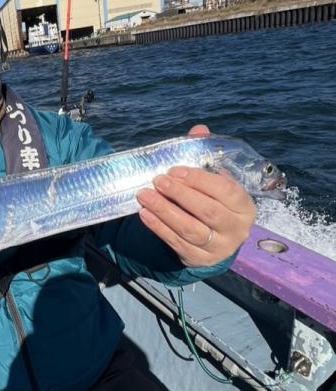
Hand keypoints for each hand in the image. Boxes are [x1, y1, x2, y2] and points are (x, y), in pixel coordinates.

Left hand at [136, 124, 255, 267]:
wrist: (215, 238)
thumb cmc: (213, 201)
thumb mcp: (214, 181)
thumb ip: (205, 156)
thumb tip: (199, 131)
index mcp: (244, 206)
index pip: (225, 190)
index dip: (199, 180)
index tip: (174, 170)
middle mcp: (237, 228)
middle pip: (208, 211)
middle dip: (180, 194)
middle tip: (157, 181)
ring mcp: (219, 247)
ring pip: (191, 229)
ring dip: (165, 212)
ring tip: (144, 196)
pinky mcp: (199, 259)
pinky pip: (177, 243)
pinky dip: (159, 228)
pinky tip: (145, 214)